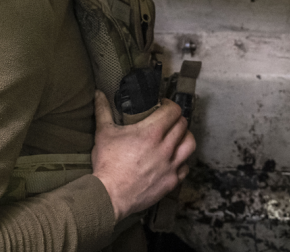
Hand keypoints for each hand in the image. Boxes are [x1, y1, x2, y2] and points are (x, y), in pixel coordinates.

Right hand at [91, 90, 195, 222]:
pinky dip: (181, 161)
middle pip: (183, 125)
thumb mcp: (103, 133)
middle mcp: (166, 147)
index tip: (162, 105)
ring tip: (176, 137)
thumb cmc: (108, 164)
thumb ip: (103, 110)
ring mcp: (171, 165)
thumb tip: (98, 94)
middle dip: (176, 119)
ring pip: (190, 144)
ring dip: (185, 137)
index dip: (169, 104)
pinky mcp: (171, 181)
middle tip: (167, 120)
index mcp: (152, 132)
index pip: (173, 110)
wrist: (111, 195)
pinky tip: (172, 160)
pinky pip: (185, 167)